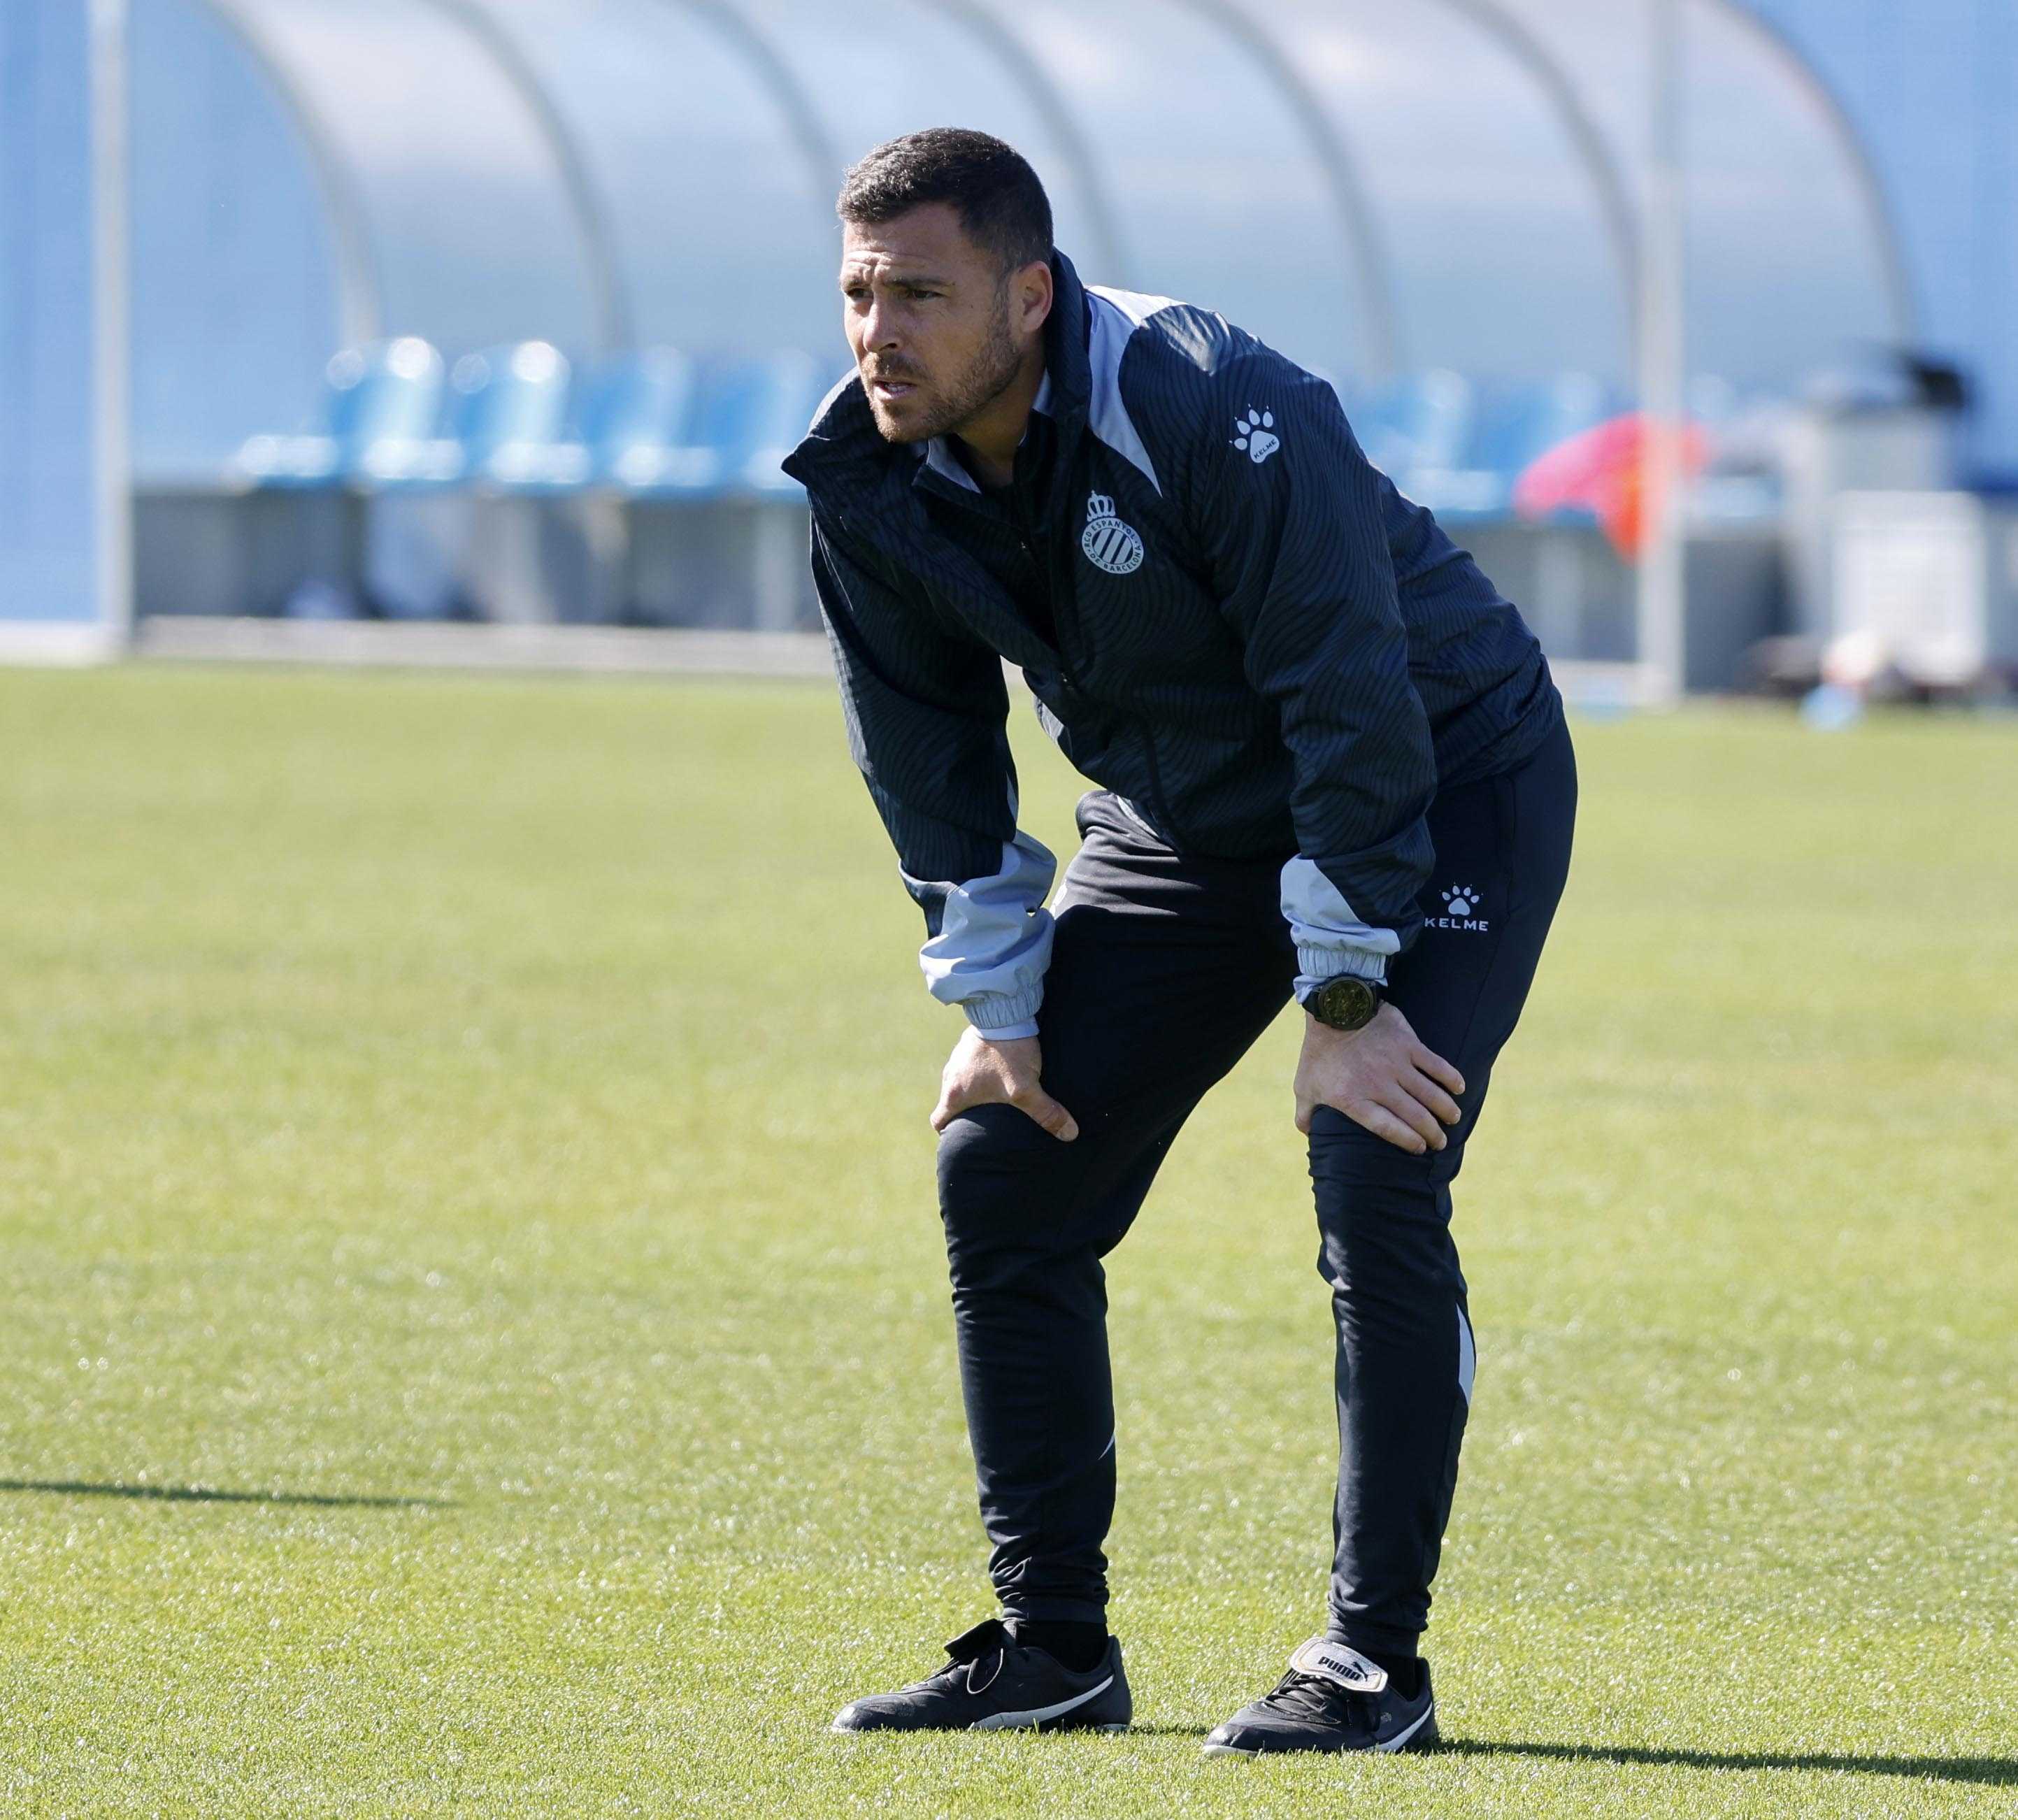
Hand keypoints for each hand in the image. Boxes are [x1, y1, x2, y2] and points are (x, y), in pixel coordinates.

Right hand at [930, 1027, 1079, 1140]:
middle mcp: (950, 1076)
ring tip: (997, 1094)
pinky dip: (981, 1070)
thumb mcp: (1026, 1088)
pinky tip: (1000, 1069)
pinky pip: (970, 1063)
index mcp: (954, 1094)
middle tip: (986, 1118)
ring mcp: (958, 1057)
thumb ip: (1046, 1113)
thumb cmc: (1008, 1053)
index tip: (962, 1134)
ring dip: (975, 1089)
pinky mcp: (969, 1043)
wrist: (1003, 1010)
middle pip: (951, 1102)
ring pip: (961, 1081)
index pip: (938, 1121)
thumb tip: (1068, 1134)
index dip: (948, 1132)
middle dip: (966, 1111)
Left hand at [1294, 1001, 1464, 1153]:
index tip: (1420, 1148)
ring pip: (1430, 1094)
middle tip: (1440, 1141)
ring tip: (1453, 1119)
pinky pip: (1436, 1065)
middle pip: (1414, 1116)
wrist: (1333, 1010)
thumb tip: (1309, 1136)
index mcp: (1353, 1099)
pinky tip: (1459, 1088)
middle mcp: (1378, 1084)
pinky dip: (1451, 1078)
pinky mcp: (1408, 1044)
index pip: (1387, 1128)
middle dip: (1432, 1133)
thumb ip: (1305, 1115)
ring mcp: (1395, 1063)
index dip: (1407, 1140)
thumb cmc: (1319, 1053)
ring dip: (1446, 1109)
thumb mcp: (1304, 1087)